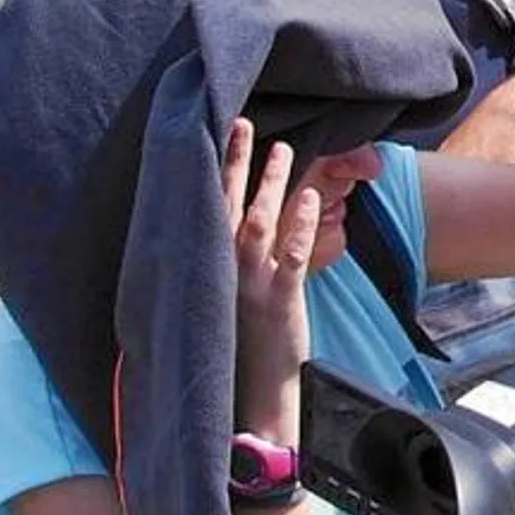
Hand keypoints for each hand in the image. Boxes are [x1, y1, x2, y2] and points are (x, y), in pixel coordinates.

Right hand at [223, 118, 314, 438]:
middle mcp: (220, 271)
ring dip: (270, 184)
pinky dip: (300, 225)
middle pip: (225, 204)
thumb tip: (229, 221)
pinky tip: (310, 198)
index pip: (205, 208)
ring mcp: (249, 284)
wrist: (251, 394)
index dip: (209, 171)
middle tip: (240, 121)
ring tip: (284, 149)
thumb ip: (221, 261)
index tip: (211, 133)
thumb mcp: (221, 297)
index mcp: (206, 267)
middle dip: (233, 162)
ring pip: (258, 222)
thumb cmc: (238, 342)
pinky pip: (291, 256)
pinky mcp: (279, 300)